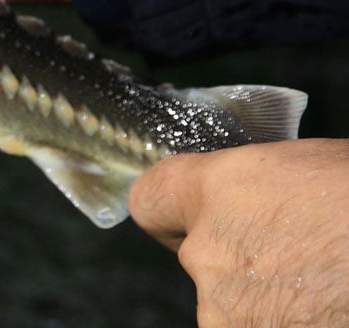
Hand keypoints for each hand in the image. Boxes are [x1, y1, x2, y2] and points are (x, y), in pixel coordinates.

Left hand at [129, 139, 348, 326]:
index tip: (195, 216)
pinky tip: (330, 309)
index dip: (175, 209)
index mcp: (217, 190)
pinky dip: (293, 322)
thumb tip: (260, 205)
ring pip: (233, 307)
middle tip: (306, 256)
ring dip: (271, 302)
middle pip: (200, 259)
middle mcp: (209, 254)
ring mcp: (229, 314)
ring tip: (330, 287)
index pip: (151, 199)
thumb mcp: (315, 169)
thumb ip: (261, 191)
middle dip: (244, 261)